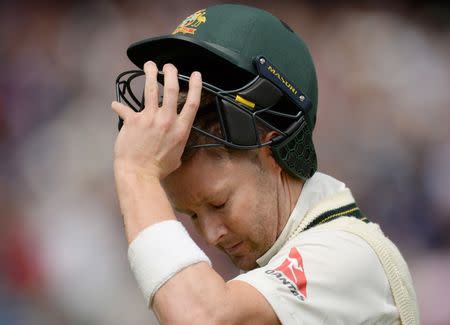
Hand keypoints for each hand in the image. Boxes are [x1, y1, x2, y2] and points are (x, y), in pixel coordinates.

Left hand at [112, 61, 201, 179]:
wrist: (139, 174)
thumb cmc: (158, 169)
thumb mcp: (176, 157)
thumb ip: (177, 145)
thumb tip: (175, 144)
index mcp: (181, 129)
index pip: (192, 103)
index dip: (195, 86)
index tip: (196, 75)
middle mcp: (167, 120)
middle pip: (172, 90)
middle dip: (171, 74)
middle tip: (168, 66)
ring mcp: (150, 118)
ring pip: (151, 90)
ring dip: (150, 74)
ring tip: (149, 65)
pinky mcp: (133, 120)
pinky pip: (124, 109)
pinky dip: (119, 107)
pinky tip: (115, 104)